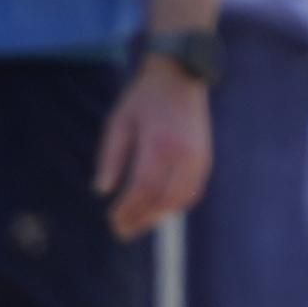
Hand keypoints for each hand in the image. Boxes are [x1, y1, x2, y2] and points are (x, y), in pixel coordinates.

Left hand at [99, 61, 214, 239]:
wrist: (180, 76)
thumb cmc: (144, 98)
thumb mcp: (119, 121)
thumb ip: (110, 157)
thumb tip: (102, 191)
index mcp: (159, 143)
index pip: (143, 188)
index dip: (128, 209)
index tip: (112, 219)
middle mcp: (183, 153)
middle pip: (163, 199)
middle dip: (141, 219)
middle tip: (122, 231)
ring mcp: (198, 156)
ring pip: (181, 199)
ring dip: (159, 217)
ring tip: (138, 224)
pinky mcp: (205, 157)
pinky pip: (193, 191)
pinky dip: (176, 206)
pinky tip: (159, 210)